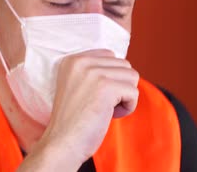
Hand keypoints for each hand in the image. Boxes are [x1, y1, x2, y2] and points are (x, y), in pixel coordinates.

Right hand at [23, 49, 139, 170]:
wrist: (62, 142)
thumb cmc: (73, 120)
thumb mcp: (76, 86)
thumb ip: (94, 72)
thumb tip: (123, 69)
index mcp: (72, 60)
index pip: (109, 55)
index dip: (111, 77)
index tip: (97, 94)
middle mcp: (82, 62)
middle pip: (123, 65)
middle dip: (120, 86)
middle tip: (101, 104)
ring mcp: (94, 73)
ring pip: (132, 76)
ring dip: (125, 96)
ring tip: (106, 109)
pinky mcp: (107, 87)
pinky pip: (134, 92)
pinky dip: (127, 107)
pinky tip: (110, 115)